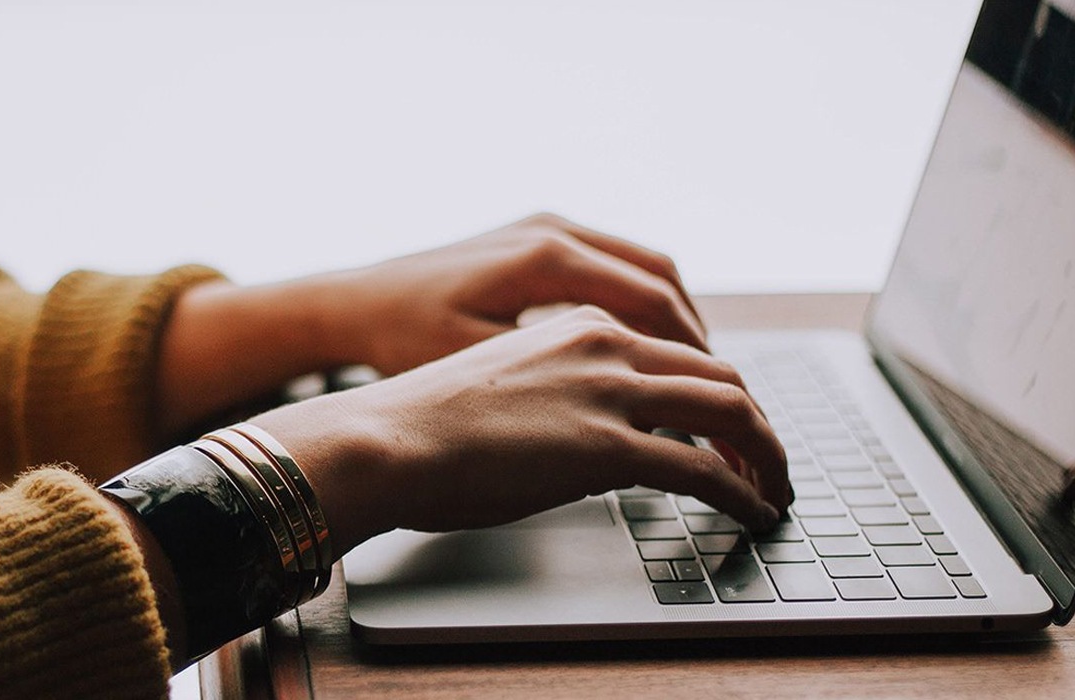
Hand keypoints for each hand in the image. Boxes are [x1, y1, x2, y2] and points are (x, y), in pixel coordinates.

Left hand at [155, 213, 706, 438]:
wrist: (349, 305)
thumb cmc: (402, 342)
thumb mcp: (481, 369)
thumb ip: (559, 385)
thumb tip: (635, 416)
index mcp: (547, 258)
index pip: (655, 305)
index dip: (697, 360)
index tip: (721, 404)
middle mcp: (554, 231)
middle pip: (662, 280)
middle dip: (699, 342)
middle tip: (725, 396)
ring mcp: (545, 228)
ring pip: (644, 269)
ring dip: (676, 321)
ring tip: (696, 377)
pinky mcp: (534, 238)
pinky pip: (613, 266)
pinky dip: (642, 305)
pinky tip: (645, 350)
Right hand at [252, 305, 789, 551]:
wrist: (384, 438)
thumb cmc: (421, 422)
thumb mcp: (501, 380)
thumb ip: (556, 389)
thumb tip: (581, 434)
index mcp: (578, 323)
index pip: (677, 347)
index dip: (716, 388)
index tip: (728, 424)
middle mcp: (604, 343)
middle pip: (719, 373)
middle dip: (756, 422)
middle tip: (768, 460)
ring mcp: (609, 392)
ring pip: (730, 410)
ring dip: (765, 454)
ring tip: (774, 489)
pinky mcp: (607, 446)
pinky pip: (705, 469)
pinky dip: (742, 491)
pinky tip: (752, 511)